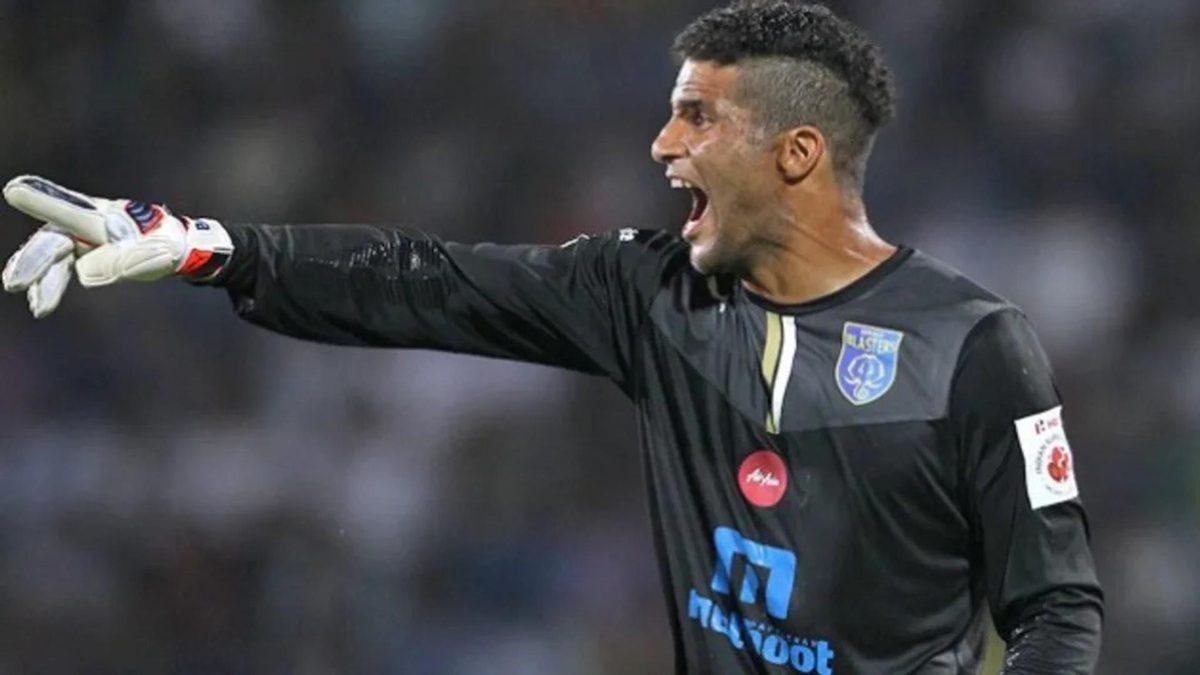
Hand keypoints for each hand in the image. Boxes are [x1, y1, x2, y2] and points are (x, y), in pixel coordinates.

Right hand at [2, 176, 232, 317]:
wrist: (173, 246)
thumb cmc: (163, 243)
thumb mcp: (152, 253)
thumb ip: (119, 261)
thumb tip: (82, 271)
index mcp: (105, 214)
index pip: (73, 211)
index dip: (44, 202)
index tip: (14, 190)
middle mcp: (86, 221)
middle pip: (53, 239)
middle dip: (34, 260)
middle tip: (16, 282)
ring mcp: (80, 236)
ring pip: (52, 256)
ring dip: (39, 279)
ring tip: (37, 305)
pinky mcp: (80, 252)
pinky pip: (58, 268)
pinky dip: (48, 284)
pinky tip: (39, 302)